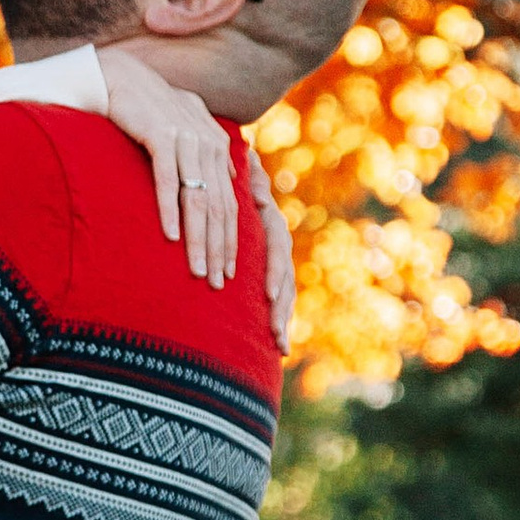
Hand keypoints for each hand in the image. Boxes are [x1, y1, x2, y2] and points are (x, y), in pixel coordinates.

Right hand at [98, 46, 241, 285]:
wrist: (121, 76)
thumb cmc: (151, 105)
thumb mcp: (189, 125)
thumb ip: (212, 149)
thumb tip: (230, 173)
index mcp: (216, 147)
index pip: (228, 204)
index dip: (230, 241)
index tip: (229, 273)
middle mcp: (207, 145)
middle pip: (218, 209)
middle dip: (219, 250)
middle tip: (218, 284)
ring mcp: (186, 141)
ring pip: (198, 201)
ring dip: (198, 240)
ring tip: (198, 271)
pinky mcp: (161, 136)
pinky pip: (167, 180)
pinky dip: (169, 209)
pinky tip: (169, 236)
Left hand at [249, 145, 297, 344]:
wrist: (233, 181)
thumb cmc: (233, 175)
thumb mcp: (242, 170)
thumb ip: (249, 175)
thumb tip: (257, 186)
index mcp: (271, 224)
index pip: (278, 250)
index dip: (275, 272)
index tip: (269, 294)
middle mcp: (278, 246)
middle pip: (286, 281)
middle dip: (282, 310)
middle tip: (276, 335)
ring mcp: (274, 264)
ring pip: (284, 296)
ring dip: (282, 323)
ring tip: (280, 348)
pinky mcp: (267, 277)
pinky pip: (276, 302)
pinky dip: (277, 323)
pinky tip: (276, 349)